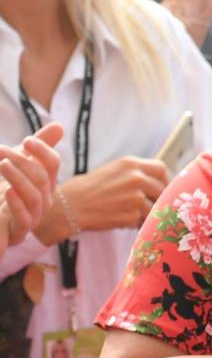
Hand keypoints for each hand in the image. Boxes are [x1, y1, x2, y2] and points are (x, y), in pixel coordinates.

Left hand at [0, 122, 63, 254]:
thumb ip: (39, 146)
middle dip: (23, 162)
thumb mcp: (20, 163)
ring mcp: (33, 216)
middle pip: (42, 178)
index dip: (43, 151)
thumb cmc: (6, 188)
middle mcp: (44, 199)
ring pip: (35, 196)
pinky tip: (7, 191)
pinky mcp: (19, 231)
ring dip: (18, 178)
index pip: (53, 164)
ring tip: (2, 164)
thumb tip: (59, 126)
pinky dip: (16, 204)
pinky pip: (24, 219)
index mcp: (46, 182)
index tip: (26, 140)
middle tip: (3, 150)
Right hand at [34, 156, 169, 243]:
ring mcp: (135, 197)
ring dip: (148, 214)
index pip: (162, 169)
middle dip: (158, 199)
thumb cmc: (89, 189)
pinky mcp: (132, 215)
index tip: (158, 189)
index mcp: (131, 163)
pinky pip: (145, 221)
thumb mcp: (113, 171)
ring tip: (132, 215)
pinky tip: (124, 221)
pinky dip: (139, 224)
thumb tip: (160, 184)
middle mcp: (136, 178)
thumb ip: (136, 173)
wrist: (68, 207)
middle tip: (147, 206)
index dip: (162, 180)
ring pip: (156, 207)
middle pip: (162, 189)